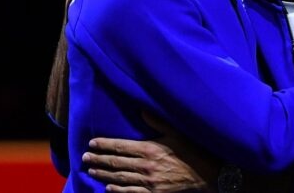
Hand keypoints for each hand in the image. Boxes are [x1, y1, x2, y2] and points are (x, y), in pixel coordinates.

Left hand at [83, 112, 217, 191]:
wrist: (209, 174)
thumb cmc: (193, 150)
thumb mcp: (177, 132)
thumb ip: (158, 122)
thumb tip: (142, 109)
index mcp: (150, 149)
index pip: (121, 146)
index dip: (104, 144)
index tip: (91, 143)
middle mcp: (146, 166)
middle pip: (116, 163)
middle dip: (98, 159)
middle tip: (84, 158)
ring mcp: (149, 182)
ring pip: (120, 178)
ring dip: (103, 174)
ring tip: (91, 170)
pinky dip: (118, 190)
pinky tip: (109, 187)